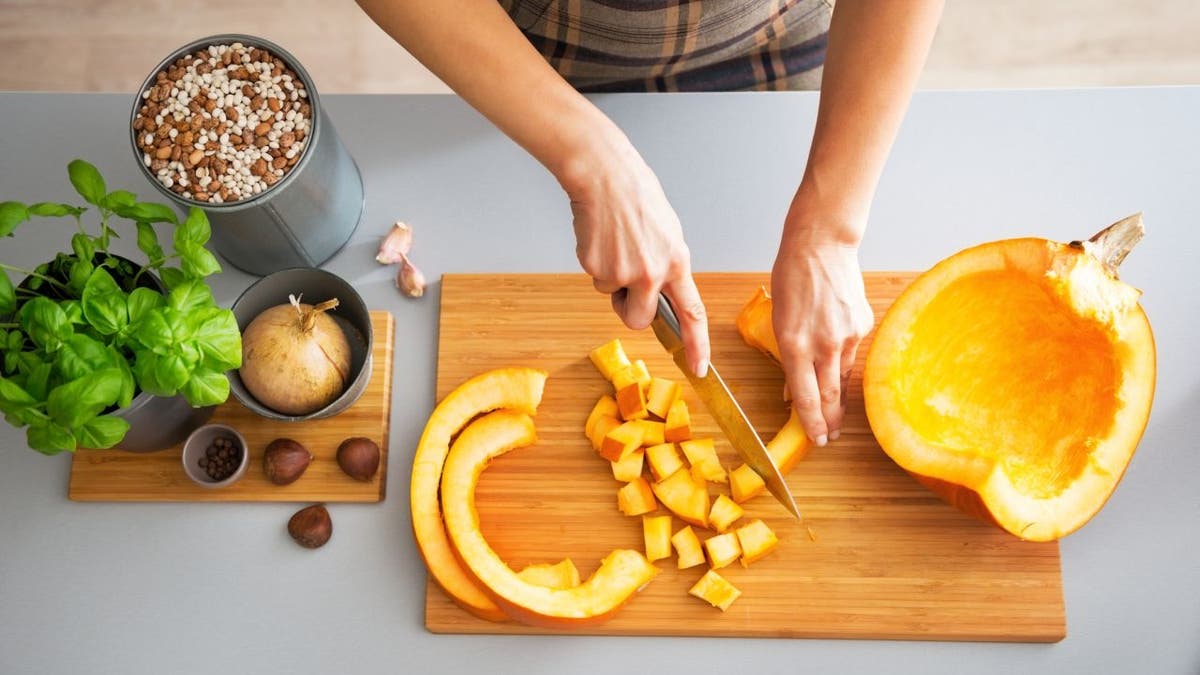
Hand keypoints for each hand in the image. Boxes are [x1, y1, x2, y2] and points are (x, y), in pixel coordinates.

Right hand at [563, 140, 709, 376]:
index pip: (692, 313)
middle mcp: (652, 273)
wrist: (605, 176)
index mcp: (676, 263)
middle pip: (640, 319)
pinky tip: (600, 238)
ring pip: (613, 296)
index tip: (698, 367)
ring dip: (611, 279)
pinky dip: (595, 262)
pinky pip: (596, 279)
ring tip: (615, 244)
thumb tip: (660, 291)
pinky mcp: (597, 268)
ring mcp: (623, 273)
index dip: (697, 344)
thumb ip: (667, 266)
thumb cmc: (636, 197)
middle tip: (625, 285)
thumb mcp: (667, 233)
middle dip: (630, 310)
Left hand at [771, 229, 873, 445]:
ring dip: (837, 396)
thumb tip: (793, 387)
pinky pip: (851, 352)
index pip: (805, 396)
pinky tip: (837, 359)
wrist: (822, 245)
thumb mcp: (778, 319)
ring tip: (835, 413)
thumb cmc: (791, 277)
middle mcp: (823, 344)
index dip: (811, 423)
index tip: (817, 440)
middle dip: (830, 421)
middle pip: (829, 395)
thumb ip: (788, 355)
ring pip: (842, 375)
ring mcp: (847, 336)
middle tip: (830, 437)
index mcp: (795, 344)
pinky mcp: (862, 325)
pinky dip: (842, 361)